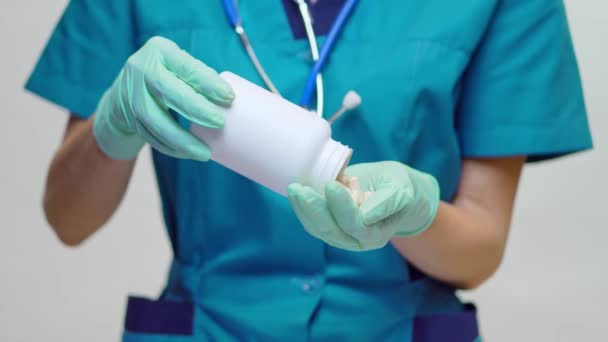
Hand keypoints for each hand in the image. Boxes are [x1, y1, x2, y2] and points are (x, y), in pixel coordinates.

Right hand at [93, 36, 233, 160]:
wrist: (123, 91)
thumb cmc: (165, 77)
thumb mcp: (178, 66)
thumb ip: (199, 77)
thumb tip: (232, 100)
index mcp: (160, 50)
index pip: (186, 66)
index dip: (207, 82)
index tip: (229, 97)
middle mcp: (141, 68)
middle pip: (168, 91)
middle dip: (196, 109)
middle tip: (219, 123)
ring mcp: (131, 94)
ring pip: (155, 120)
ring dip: (182, 139)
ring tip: (204, 152)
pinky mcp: (128, 117)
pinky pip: (151, 136)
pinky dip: (171, 148)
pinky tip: (188, 154)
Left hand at [288, 161, 439, 250]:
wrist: (393, 189)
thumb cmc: (400, 188)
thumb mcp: (402, 190)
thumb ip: (388, 202)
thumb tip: (367, 214)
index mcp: (377, 234)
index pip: (355, 223)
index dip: (341, 206)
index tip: (331, 184)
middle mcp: (357, 240)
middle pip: (331, 230)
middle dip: (313, 210)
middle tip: (300, 189)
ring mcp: (341, 236)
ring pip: (318, 228)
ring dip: (303, 210)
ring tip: (294, 188)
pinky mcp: (330, 227)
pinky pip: (312, 222)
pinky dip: (302, 208)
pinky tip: (296, 193)